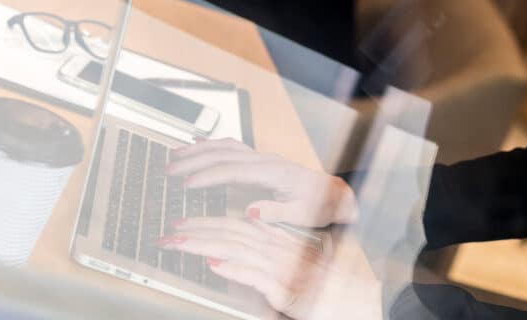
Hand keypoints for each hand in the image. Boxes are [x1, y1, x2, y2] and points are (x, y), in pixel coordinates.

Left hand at [159, 217, 381, 319]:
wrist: (360, 302)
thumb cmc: (326, 289)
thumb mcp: (291, 270)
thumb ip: (262, 260)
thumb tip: (226, 258)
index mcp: (280, 243)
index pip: (237, 227)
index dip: (206, 223)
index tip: (181, 224)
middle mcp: (280, 250)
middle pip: (232, 233)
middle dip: (196, 231)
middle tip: (167, 232)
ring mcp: (284, 268)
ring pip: (238, 249)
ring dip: (205, 244)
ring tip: (179, 243)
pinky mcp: (288, 289)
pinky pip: (257, 276)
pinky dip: (234, 268)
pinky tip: (215, 263)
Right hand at [166, 138, 358, 226]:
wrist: (333, 194)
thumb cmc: (318, 206)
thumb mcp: (302, 215)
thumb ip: (276, 212)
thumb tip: (250, 210)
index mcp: (273, 172)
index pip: (232, 171)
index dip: (207, 177)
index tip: (186, 184)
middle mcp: (265, 160)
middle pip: (223, 154)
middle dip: (194, 161)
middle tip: (169, 170)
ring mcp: (261, 158)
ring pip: (225, 147)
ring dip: (198, 150)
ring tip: (174, 155)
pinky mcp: (259, 161)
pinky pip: (231, 148)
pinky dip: (211, 145)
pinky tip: (195, 144)